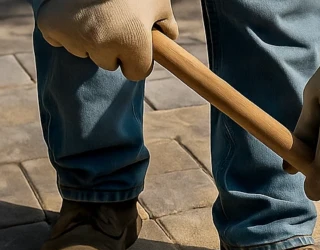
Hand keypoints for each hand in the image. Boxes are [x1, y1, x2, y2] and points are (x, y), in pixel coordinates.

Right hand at [36, 0, 177, 80]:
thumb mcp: (158, 2)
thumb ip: (166, 24)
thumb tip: (169, 37)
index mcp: (133, 42)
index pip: (136, 73)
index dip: (137, 59)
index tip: (134, 41)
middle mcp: (103, 44)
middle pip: (109, 64)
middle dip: (112, 48)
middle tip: (112, 20)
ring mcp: (74, 35)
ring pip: (84, 52)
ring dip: (88, 39)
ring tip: (93, 12)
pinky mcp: (51, 26)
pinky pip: (58, 40)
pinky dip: (64, 30)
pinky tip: (73, 12)